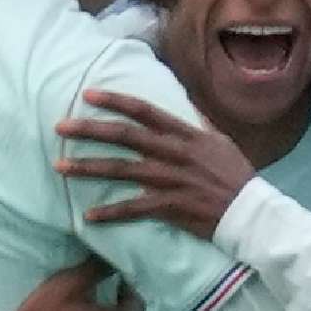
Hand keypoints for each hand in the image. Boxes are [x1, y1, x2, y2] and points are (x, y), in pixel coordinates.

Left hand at [54, 89, 255, 239]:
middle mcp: (174, 153)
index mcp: (185, 134)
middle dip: (89, 130)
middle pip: (124, 136)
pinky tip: (88, 215)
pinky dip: (110, 212)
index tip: (88, 94)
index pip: (144, 110)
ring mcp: (171, 179)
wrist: (250, 213)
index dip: (115, 101)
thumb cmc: (236, 176)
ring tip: (60, 166)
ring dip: (88, 167)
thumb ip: (197, 123)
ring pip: (121, 170)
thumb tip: (183, 105)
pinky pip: (134, 208)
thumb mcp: (219, 141)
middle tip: (60, 127)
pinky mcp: (170, 206)